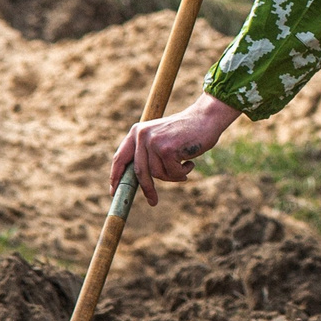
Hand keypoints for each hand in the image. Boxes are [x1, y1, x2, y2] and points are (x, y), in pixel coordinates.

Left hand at [110, 93, 242, 206]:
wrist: (206, 118)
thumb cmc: (185, 132)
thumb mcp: (160, 138)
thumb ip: (147, 153)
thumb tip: (137, 181)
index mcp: (137, 132)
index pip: (120, 158)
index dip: (116, 176)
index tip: (114, 192)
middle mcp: (142, 135)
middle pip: (139, 172)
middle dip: (147, 188)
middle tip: (153, 201)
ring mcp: (154, 142)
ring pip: (158, 174)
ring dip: (173, 175)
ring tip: (184, 165)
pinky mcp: (167, 149)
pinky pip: (173, 173)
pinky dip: (183, 172)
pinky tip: (190, 161)